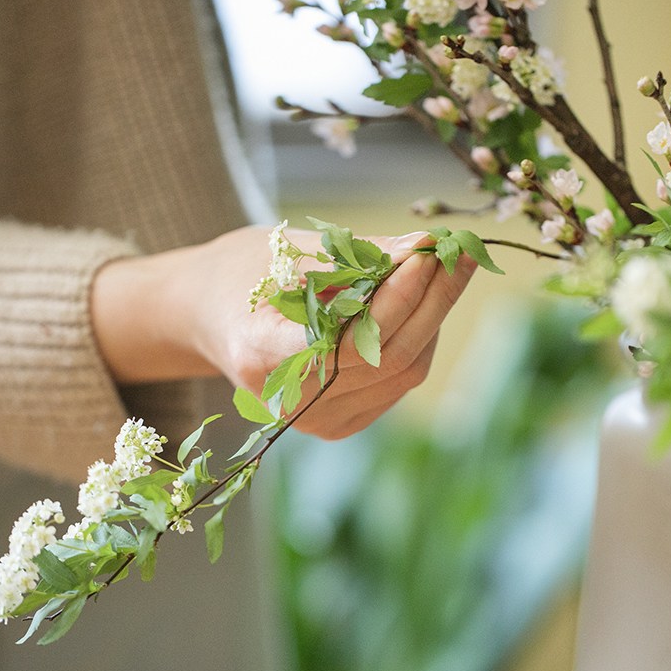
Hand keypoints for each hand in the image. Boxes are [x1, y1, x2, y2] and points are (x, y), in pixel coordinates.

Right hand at [90, 225, 476, 438]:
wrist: (210, 317)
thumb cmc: (246, 274)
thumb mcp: (291, 250)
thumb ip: (359, 255)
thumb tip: (424, 245)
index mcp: (260, 355)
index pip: (344, 338)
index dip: (392, 298)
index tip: (424, 253)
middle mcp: (288, 401)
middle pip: (385, 357)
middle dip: (431, 300)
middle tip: (459, 251)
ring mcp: (314, 421)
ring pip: (402, 371)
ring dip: (433, 316)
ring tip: (447, 267)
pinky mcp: (338, 424)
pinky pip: (397, 382)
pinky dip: (419, 339)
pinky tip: (425, 301)